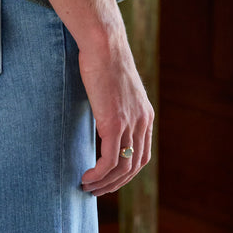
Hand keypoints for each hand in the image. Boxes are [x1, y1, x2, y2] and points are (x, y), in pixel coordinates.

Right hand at [28, 0, 153, 195]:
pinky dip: (99, 174)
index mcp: (145, 114)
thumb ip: (115, 103)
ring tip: (88, 187)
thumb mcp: (115, 85)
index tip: (109, 179)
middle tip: (97, 190)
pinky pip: (109, 160)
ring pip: (122, 167)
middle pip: (134, 165)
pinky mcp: (114, 122)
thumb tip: (103, 112)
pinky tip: (86, 177)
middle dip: (116, 183)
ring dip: (105, 183)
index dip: (126, 172)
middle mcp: (142, 121)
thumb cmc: (103, 57)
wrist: (104, 41)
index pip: (142, 155)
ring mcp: (130, 122)